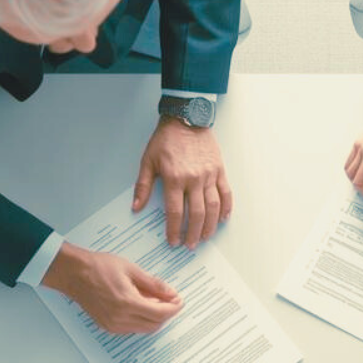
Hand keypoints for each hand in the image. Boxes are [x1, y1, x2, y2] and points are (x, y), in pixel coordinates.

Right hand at [40, 243, 182, 334]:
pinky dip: (141, 319)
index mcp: (127, 303)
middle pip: (154, 324)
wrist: (74, 273)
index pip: (160, 314)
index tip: (179, 301)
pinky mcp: (107, 326)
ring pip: (143, 328)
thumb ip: (154, 284)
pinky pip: (131, 328)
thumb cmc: (99, 267)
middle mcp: (120, 318)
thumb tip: (171, 293)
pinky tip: (141, 305)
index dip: (173, 308)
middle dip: (166, 314)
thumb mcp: (131, 270)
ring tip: (155, 300)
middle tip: (170, 300)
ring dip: (154, 318)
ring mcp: (112, 325)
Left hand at [134, 117, 232, 247]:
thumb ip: (143, 186)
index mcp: (174, 178)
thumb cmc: (165, 139)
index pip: (175, 212)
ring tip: (205, 237)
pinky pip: (226, 193)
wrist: (186, 118)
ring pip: (213, 207)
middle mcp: (194, 179)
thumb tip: (136, 207)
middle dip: (193, 233)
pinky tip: (223, 219)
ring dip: (210, 226)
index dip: (174, 230)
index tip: (173, 241)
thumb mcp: (148, 161)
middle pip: (197, 214)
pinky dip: (226, 208)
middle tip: (190, 245)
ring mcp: (209, 175)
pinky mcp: (219, 170)